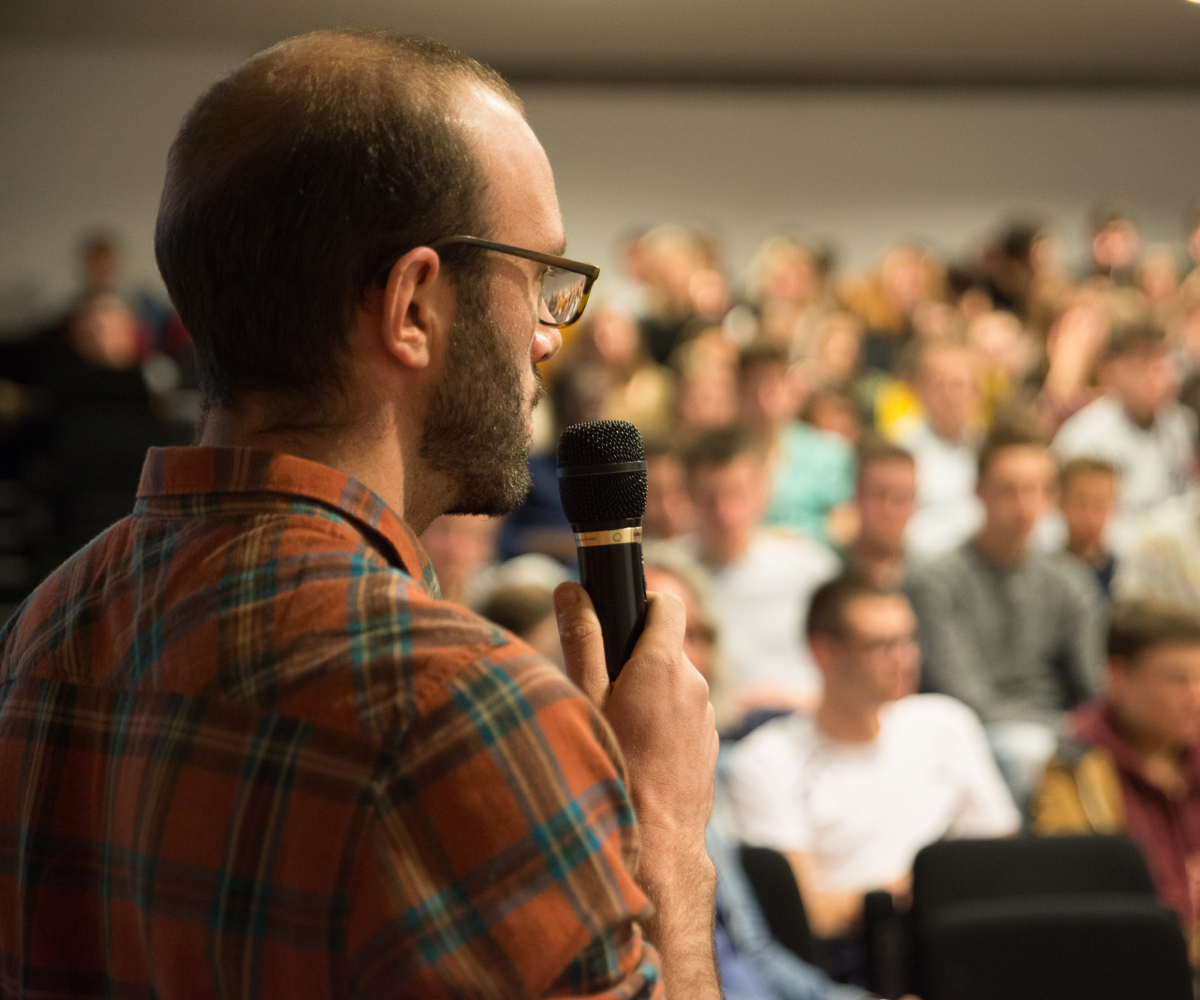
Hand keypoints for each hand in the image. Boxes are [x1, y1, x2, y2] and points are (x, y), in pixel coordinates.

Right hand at [555, 582, 719, 997]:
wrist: (656, 843)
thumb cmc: (614, 768)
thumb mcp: (586, 700)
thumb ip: (581, 639)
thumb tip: (570, 589)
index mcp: (662, 664)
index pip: (666, 604)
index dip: (642, 605)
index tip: (618, 621)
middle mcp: (693, 683)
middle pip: (664, 648)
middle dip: (636, 658)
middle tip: (602, 690)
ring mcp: (706, 716)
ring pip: (674, 685)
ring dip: (650, 694)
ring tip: (618, 729)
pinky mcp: (709, 745)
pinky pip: (684, 717)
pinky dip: (664, 723)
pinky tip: (639, 753)